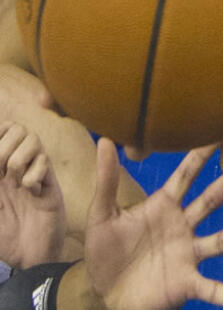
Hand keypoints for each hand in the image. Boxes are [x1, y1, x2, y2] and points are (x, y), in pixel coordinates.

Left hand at [0, 120, 66, 266]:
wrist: (29, 259)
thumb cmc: (5, 240)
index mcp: (0, 171)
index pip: (3, 130)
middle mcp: (17, 167)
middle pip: (16, 129)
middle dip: (3, 146)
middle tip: (0, 172)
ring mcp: (36, 173)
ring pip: (33, 139)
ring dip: (19, 158)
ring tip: (16, 181)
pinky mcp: (51, 184)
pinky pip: (45, 163)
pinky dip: (34, 174)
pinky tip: (31, 191)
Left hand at [85, 139, 222, 309]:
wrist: (103, 292)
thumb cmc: (106, 252)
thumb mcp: (102, 216)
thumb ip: (107, 182)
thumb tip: (104, 141)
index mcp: (164, 207)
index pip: (185, 176)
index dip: (200, 155)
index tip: (220, 131)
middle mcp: (184, 227)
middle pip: (213, 200)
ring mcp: (189, 255)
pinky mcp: (187, 284)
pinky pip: (215, 290)